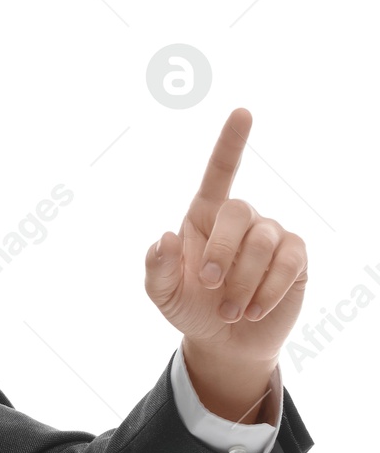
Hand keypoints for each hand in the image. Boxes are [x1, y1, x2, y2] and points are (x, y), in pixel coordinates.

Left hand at [143, 107, 307, 364]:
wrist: (223, 340)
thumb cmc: (189, 307)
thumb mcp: (161, 292)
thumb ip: (157, 266)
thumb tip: (166, 236)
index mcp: (203, 216)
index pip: (220, 172)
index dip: (231, 142)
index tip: (243, 112)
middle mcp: (240, 220)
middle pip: (238, 212)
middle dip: (222, 250)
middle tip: (210, 285)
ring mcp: (271, 236)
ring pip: (263, 242)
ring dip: (242, 281)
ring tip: (230, 309)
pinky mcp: (295, 259)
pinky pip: (289, 262)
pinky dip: (268, 289)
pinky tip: (252, 310)